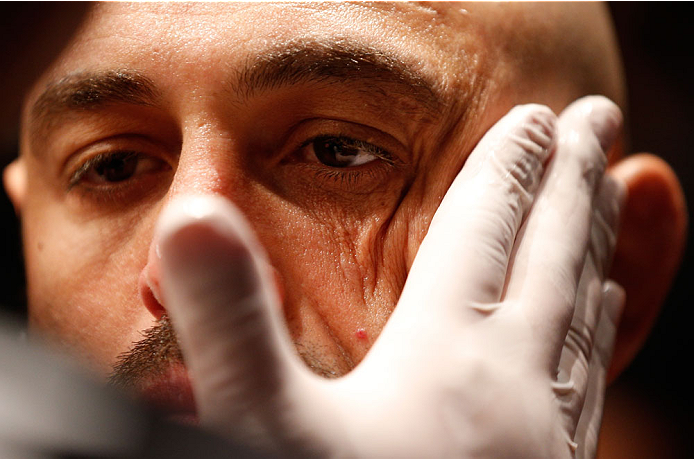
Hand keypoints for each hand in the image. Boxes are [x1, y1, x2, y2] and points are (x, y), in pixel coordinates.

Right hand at [156, 96, 624, 457]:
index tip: (532, 113)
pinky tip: (606, 312)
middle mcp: (514, 380)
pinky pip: (592, 377)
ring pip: (584, 309)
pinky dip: (603, 326)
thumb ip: (232, 321)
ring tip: (612, 193)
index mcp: (446, 355)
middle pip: (554, 252)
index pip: (485, 230)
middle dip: (575, 176)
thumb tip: (193, 213)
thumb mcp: (259, 428)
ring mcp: (546, 432)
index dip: (505, 164)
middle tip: (597, 114)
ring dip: (595, 242)